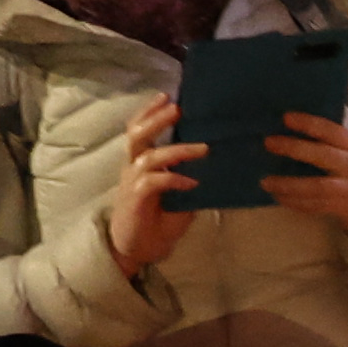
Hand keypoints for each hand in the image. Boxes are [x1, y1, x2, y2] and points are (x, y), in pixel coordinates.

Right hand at [108, 95, 204, 273]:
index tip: (169, 96)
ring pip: (147, 156)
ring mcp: (132, 182)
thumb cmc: (156, 222)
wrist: (137, 250)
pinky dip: (174, 179)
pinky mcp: (135, 199)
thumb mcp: (179, 196)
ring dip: (177, 150)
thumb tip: (215, 163)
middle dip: (155, 118)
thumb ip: (189, 176)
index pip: (139, 129)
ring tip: (203, 148)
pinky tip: (193, 182)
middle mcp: (133, 167)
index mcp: (140, 162)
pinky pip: (153, 181)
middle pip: (136, 134)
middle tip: (177, 107)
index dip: (150, 111)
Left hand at [253, 109, 347, 233]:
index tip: (286, 118)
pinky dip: (293, 202)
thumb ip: (328, 140)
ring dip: (289, 185)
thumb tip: (287, 126)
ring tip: (265, 181)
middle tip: (269, 143)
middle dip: (295, 149)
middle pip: (324, 157)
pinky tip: (277, 196)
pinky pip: (314, 206)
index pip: (333, 132)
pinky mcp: (340, 208)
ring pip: (316, 187)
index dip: (310, 124)